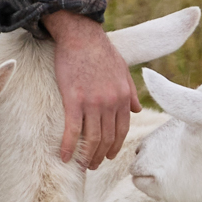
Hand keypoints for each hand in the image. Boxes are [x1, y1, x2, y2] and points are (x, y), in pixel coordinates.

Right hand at [47, 11, 137, 166]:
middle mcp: (110, 103)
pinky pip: (72, 129)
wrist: (81, 35)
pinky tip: (64, 156)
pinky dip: (68, 146)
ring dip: (86, 155)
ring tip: (81, 165)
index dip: (114, 146)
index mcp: (123, 97)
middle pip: (107, 138)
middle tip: (92, 165)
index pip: (122, 130)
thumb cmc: (100, 50)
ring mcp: (92, 103)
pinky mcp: (73, 100)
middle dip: (100, 155)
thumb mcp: (123, 70)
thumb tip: (137, 109)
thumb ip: (131, 92)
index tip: (107, 155)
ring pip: (92, 138)